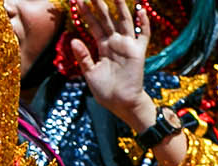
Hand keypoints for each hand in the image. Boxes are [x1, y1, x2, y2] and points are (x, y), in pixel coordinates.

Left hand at [69, 0, 157, 129]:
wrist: (121, 104)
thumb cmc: (106, 91)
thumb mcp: (90, 73)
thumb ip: (83, 57)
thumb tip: (74, 40)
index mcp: (102, 46)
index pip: (93, 25)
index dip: (86, 12)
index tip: (77, 0)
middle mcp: (115, 42)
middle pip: (107, 18)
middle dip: (99, 4)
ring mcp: (127, 45)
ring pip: (124, 21)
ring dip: (120, 7)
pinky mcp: (138, 52)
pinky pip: (143, 35)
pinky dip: (143, 23)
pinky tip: (141, 10)